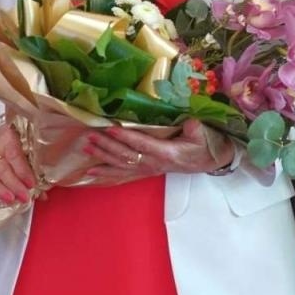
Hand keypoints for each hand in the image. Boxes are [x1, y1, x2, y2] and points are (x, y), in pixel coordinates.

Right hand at [0, 123, 38, 203]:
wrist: (5, 136)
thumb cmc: (20, 148)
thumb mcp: (30, 155)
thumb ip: (36, 173)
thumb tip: (43, 195)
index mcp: (11, 142)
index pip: (15, 156)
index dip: (23, 171)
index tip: (32, 184)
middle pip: (2, 168)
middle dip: (14, 184)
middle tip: (24, 197)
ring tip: (8, 199)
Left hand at [86, 119, 233, 179]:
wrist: (208, 161)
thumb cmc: (204, 144)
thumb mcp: (202, 134)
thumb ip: (194, 127)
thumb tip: (188, 120)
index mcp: (167, 153)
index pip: (142, 144)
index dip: (126, 137)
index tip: (110, 129)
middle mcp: (154, 163)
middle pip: (126, 155)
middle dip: (107, 146)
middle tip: (91, 136)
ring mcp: (148, 169)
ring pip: (121, 165)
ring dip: (102, 157)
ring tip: (86, 148)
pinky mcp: (145, 171)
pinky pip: (123, 173)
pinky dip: (106, 172)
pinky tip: (91, 171)